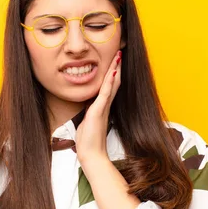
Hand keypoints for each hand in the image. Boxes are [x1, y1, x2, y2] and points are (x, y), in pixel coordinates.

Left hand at [75, 50, 121, 165]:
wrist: (91, 155)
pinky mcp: (98, 112)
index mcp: (102, 107)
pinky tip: (113, 72)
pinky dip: (109, 83)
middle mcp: (105, 106)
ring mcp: (103, 108)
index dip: (112, 73)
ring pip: (111, 85)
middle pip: (113, 82)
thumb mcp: (87, 123)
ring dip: (115, 70)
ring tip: (118, 56)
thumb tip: (87, 110)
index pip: (109, 87)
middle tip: (120, 53)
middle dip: (116, 67)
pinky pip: (105, 94)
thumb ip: (89, 114)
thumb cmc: (88, 142)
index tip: (115, 62)